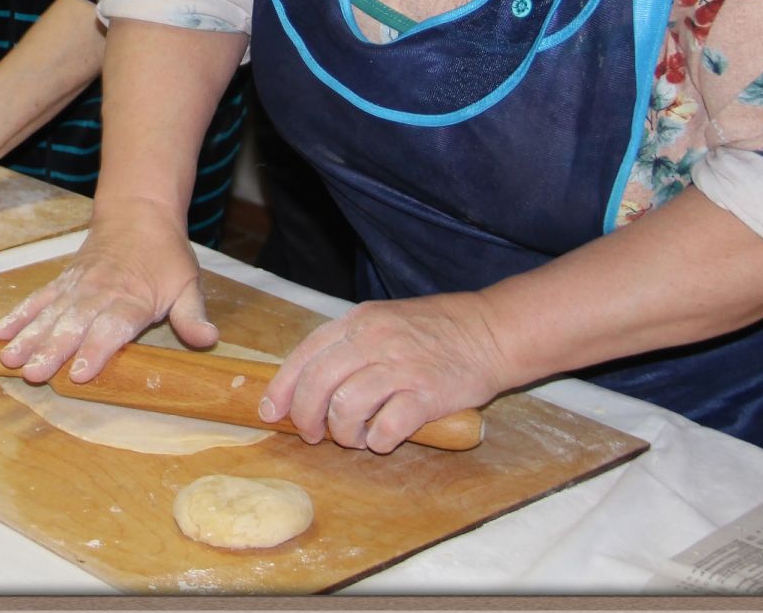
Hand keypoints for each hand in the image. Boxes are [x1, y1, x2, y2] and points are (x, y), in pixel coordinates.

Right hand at [0, 201, 209, 384]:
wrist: (138, 212)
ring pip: (50, 314)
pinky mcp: (62, 281)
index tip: (80, 374)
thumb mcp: (188, 282)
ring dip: (28, 337)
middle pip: (74, 325)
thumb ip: (192, 315)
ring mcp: (76, 286)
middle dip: (52, 350)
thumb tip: (209, 339)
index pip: (113, 328)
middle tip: (32, 374)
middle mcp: (100, 292)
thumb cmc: (165, 254)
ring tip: (9, 359)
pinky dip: (18, 315)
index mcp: (132, 298)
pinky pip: (37, 299)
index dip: (96, 351)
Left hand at [259, 293, 510, 452]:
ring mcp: (399, 367)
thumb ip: (350, 344)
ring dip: (343, 433)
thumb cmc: (436, 330)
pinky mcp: (426, 395)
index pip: (305, 355)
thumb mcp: (384, 321)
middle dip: (306, 417)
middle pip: (317, 384)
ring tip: (355, 438)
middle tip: (312, 435)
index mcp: (358, 322)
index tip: (271, 411)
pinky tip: (384, 439)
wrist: (491, 332)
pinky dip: (378, 441)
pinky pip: (386, 428)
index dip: (282, 388)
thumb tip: (308, 382)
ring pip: (345, 408)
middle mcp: (373, 340)